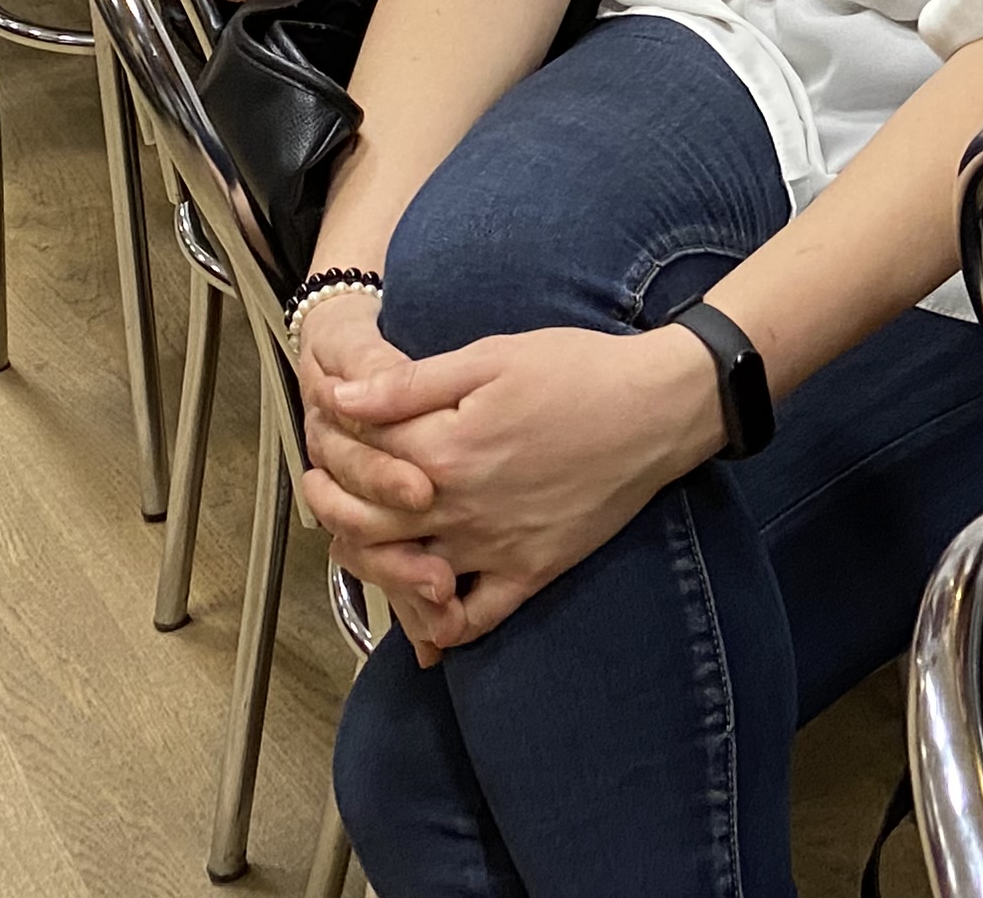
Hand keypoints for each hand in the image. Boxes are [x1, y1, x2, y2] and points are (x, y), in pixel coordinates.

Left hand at [299, 322, 722, 661]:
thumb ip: (408, 385)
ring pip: (405, 576)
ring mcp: (496, 549)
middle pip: (365, 525)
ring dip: (369, 563)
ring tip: (357, 536)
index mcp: (445, 451)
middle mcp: (461, 510)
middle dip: (330, 504)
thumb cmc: (578, 371)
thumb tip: (340, 397)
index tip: (325, 424)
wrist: (660, 408)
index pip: (358, 459)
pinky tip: (424, 608)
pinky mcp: (532, 571)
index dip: (332, 440)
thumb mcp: (490, 358)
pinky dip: (440, 624)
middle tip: (322, 484)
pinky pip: (474, 618)